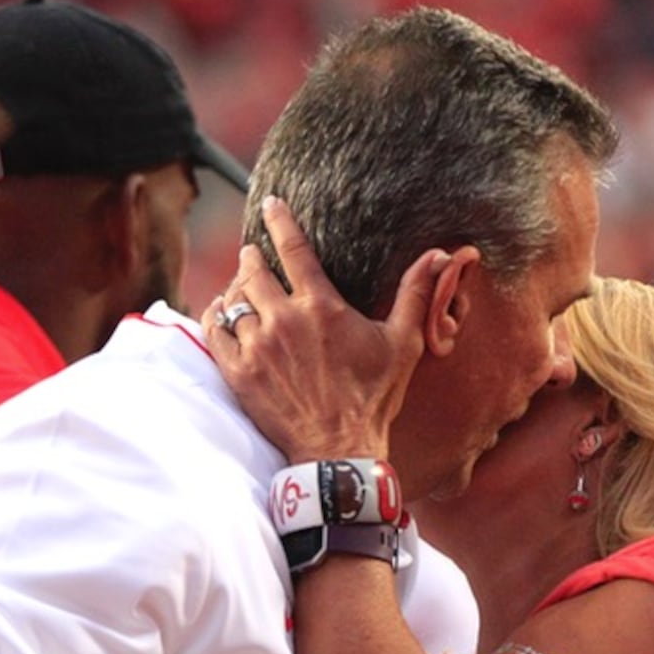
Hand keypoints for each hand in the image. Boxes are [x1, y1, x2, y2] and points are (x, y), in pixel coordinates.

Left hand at [204, 196, 450, 462]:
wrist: (338, 450)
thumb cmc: (373, 397)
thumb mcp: (403, 343)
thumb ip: (416, 294)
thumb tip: (439, 254)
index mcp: (321, 307)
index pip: (293, 249)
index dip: (280, 220)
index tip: (270, 203)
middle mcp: (283, 320)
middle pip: (253, 270)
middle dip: (253, 257)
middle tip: (254, 255)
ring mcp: (256, 346)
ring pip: (232, 299)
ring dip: (236, 287)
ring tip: (242, 286)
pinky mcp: (238, 372)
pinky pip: (214, 329)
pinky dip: (217, 315)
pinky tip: (224, 314)